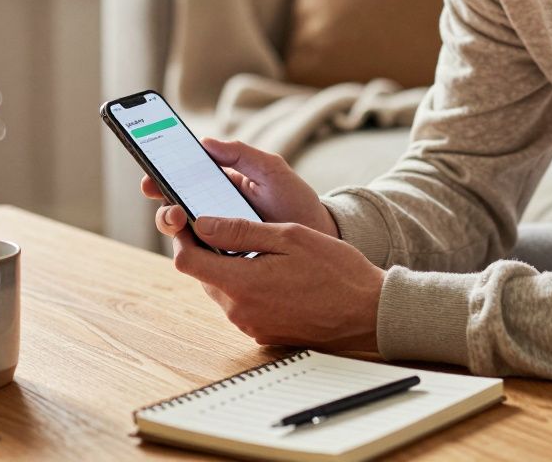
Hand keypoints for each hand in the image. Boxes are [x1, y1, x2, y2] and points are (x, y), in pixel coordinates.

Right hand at [141, 138, 339, 240]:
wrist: (321, 239)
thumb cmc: (295, 201)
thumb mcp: (272, 171)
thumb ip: (241, 155)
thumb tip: (205, 141)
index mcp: (218, 185)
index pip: (181, 180)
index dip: (159, 177)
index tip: (149, 176)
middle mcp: (211, 212)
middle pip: (173, 210)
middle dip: (164, 208)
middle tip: (172, 208)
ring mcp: (217, 238)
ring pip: (182, 236)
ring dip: (173, 229)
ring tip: (181, 223)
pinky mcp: (225, 262)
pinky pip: (202, 259)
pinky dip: (193, 254)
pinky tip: (196, 248)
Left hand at [174, 216, 384, 350]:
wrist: (369, 313)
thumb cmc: (336, 271)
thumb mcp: (288, 237)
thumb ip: (240, 231)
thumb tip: (201, 223)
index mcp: (241, 283)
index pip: (186, 260)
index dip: (183, 236)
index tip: (189, 217)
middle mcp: (239, 311)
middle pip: (201, 275)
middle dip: (207, 250)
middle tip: (228, 225)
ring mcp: (251, 326)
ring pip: (221, 290)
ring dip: (228, 268)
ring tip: (258, 248)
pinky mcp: (264, 334)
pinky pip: (241, 305)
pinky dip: (246, 286)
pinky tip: (273, 273)